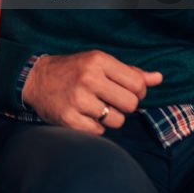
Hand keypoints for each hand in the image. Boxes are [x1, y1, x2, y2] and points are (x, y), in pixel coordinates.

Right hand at [23, 51, 162, 133]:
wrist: (35, 79)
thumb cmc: (73, 70)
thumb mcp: (99, 63)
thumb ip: (130, 72)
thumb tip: (158, 78)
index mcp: (98, 61)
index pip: (138, 84)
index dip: (138, 92)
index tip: (126, 91)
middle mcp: (88, 78)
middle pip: (131, 104)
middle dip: (124, 106)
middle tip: (110, 101)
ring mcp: (78, 100)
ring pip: (117, 121)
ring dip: (110, 118)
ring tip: (95, 107)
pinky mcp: (70, 119)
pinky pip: (99, 131)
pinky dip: (95, 126)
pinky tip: (83, 115)